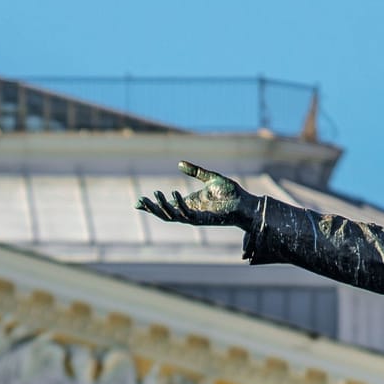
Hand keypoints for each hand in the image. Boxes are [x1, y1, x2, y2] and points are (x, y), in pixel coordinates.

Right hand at [136, 161, 254, 227]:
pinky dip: (178, 204)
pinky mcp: (203, 219)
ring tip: (153, 195)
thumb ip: (195, 171)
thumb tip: (179, 163)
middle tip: (140, 201)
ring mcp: (196, 217)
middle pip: (165, 214)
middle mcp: (190, 212)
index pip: (167, 206)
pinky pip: (186, 214)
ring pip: (172, 216)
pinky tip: (172, 194)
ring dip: (161, 207)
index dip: (152, 205)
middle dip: (152, 208)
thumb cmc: (230, 193)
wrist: (245, 203)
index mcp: (189, 204)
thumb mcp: (210, 178)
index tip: (138, 202)